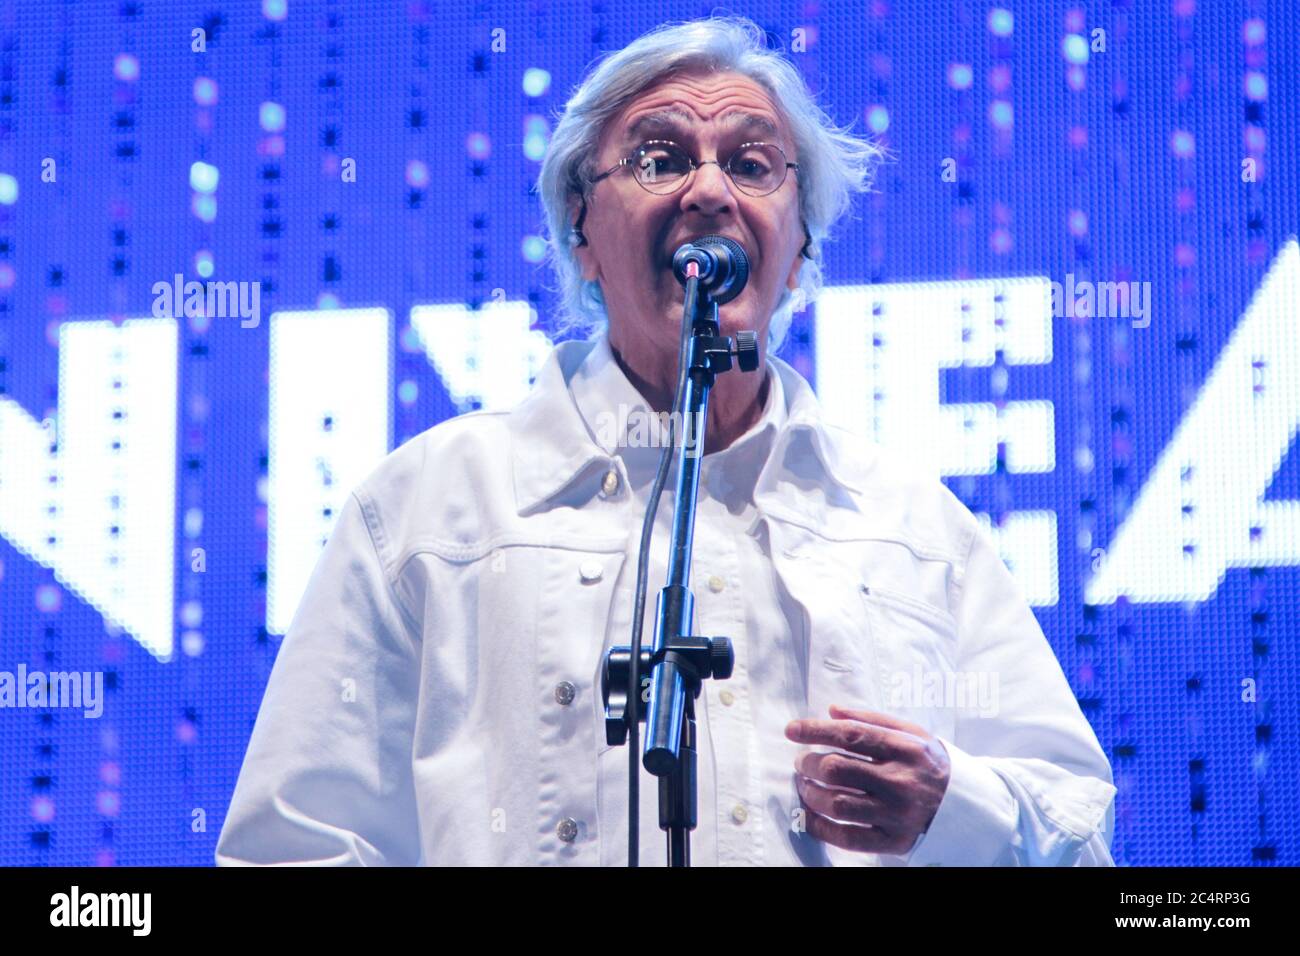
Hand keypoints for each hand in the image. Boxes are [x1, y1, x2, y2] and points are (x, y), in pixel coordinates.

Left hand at [784, 704, 951, 855]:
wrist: (966, 806)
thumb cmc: (930, 764)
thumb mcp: (912, 733)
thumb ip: (872, 720)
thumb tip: (832, 711)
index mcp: (906, 749)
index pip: (851, 735)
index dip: (816, 730)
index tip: (792, 730)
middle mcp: (902, 782)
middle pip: (838, 770)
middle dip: (809, 763)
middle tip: (801, 761)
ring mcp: (897, 815)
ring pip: (838, 804)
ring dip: (810, 792)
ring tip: (804, 784)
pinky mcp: (893, 841)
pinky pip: (848, 838)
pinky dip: (820, 827)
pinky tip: (810, 814)